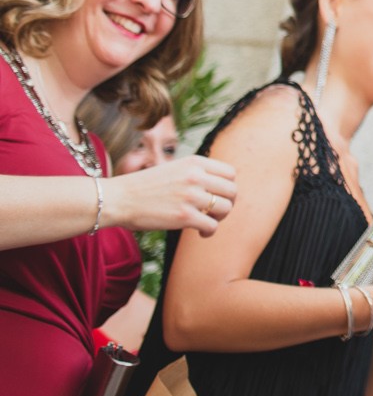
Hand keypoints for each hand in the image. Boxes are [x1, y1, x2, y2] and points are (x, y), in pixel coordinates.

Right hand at [102, 156, 236, 235]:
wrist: (117, 199)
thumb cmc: (143, 187)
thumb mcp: (173, 169)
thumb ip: (196, 174)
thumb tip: (220, 187)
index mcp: (194, 162)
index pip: (230, 173)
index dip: (227, 187)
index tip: (218, 196)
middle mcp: (196, 176)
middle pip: (232, 191)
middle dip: (227, 203)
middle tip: (215, 212)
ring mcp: (191, 196)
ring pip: (225, 208)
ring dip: (219, 218)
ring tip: (207, 221)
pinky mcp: (184, 216)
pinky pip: (212, 225)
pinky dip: (209, 231)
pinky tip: (201, 233)